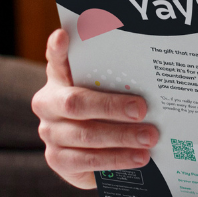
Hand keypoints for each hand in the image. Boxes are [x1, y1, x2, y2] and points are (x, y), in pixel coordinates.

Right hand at [31, 27, 158, 188]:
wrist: (91, 143)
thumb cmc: (104, 103)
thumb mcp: (107, 85)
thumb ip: (115, 74)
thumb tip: (148, 66)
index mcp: (59, 77)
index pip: (56, 59)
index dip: (57, 49)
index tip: (63, 35)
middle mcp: (48, 104)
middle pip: (76, 104)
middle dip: (113, 107)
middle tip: (142, 110)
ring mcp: (50, 133)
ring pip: (85, 136)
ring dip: (121, 138)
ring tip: (149, 138)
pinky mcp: (58, 160)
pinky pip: (88, 161)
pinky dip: (116, 159)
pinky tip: (137, 158)